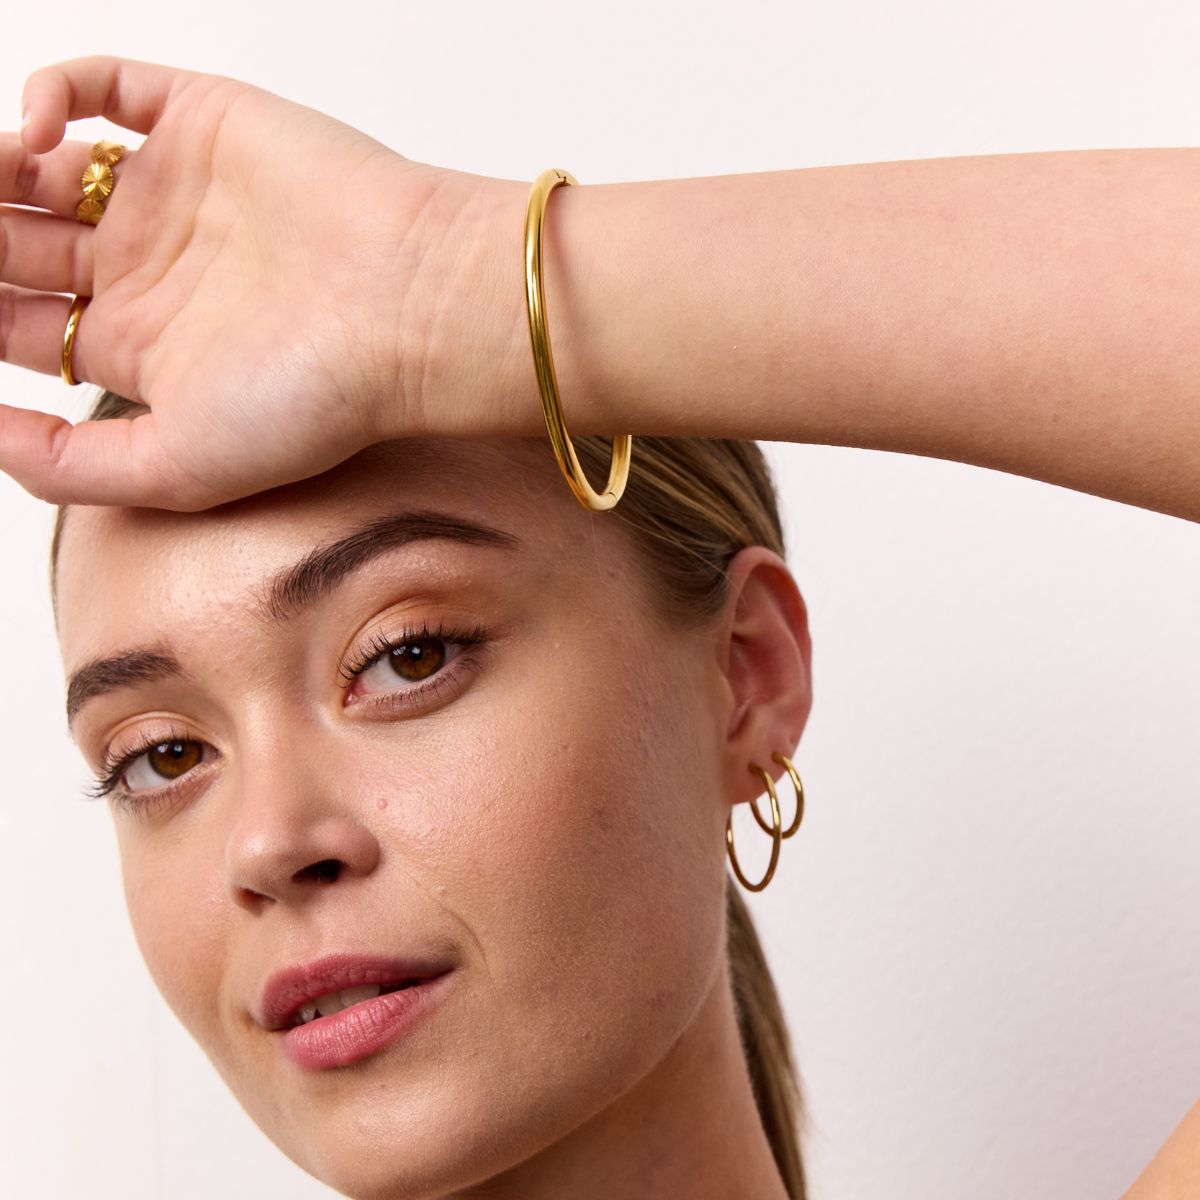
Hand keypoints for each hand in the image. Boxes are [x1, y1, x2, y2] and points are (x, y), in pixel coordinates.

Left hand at [0, 55, 483, 508]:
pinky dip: (49, 93)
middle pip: (17, 242)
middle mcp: (152, 269)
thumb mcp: (177, 468)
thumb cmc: (316, 397)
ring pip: (42, 164)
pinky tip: (35, 132)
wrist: (407, 310)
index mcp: (143, 347)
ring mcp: (174, 193)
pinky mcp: (202, 122)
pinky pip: (102, 88)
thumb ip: (70, 467)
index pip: (17, 323)